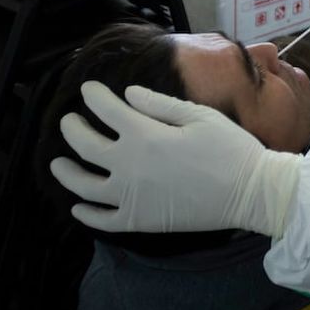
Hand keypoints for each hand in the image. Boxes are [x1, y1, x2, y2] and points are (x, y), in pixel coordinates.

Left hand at [49, 81, 300, 236]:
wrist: (250, 192)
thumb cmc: (231, 149)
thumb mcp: (200, 116)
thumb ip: (160, 104)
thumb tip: (127, 93)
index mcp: (144, 135)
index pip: (107, 109)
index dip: (94, 96)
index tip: (87, 88)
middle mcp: (128, 165)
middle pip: (85, 145)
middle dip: (72, 128)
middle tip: (68, 120)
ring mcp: (129, 196)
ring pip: (82, 185)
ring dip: (66, 172)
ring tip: (58, 163)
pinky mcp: (138, 220)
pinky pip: (101, 219)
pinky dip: (85, 213)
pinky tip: (79, 206)